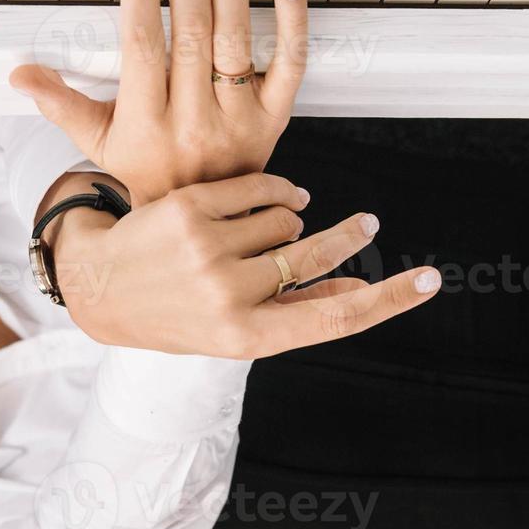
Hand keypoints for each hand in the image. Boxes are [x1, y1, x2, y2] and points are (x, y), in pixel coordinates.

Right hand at [9, 0, 308, 206]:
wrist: (201, 224)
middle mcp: (194, 120)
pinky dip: (293, 22)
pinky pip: (289, 65)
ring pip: (235, 36)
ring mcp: (238, 119)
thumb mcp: (98, 143)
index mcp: (147, 124)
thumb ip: (60, 104)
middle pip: (192, 30)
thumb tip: (20, 73)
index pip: (142, 46)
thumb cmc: (148, 171)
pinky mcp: (275, 118)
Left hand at [53, 172, 442, 358]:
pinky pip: (260, 189)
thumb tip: (358, 291)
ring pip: (287, 219)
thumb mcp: (232, 333)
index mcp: (245, 338)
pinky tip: (268, 199)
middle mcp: (228, 297)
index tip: (427, 282)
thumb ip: (295, 314)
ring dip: (284, 222)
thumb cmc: (174, 314)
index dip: (388, 300)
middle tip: (366, 223)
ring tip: (256, 236)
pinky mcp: (189, 208)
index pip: (334, 318)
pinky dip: (273, 192)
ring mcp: (207, 251)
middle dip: (348, 236)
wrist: (101, 287)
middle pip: (316, 254)